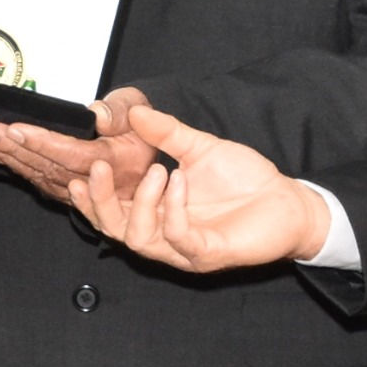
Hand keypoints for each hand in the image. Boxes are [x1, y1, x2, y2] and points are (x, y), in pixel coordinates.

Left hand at [0, 84, 157, 206]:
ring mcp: (81, 192)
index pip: (71, 154)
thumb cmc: (141, 124)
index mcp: (115, 162)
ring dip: (6, 158)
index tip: (16, 129)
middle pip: (48, 167)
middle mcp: (96, 182)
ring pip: (39, 176)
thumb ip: (120, 112)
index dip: (42, 143)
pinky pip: (38, 181)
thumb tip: (96, 115)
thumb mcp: (139, 110)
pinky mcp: (69, 193)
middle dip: (13, 149)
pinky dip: (14, 166)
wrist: (151, 149)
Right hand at [75, 100, 329, 271]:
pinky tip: (180, 179)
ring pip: (140, 239)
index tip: (79, 171)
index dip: (89, 197)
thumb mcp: (200, 148)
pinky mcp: (207, 254)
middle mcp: (164, 236)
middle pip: (115, 230)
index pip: (110, 213)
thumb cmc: (245, 181)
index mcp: (156, 213)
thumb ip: (166, 133)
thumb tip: (134, 112)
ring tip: (157, 170)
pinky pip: (179, 237)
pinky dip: (173, 207)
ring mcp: (184, 249)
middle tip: (98, 170)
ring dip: (142, 202)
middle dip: (100, 201)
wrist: (287, 201)